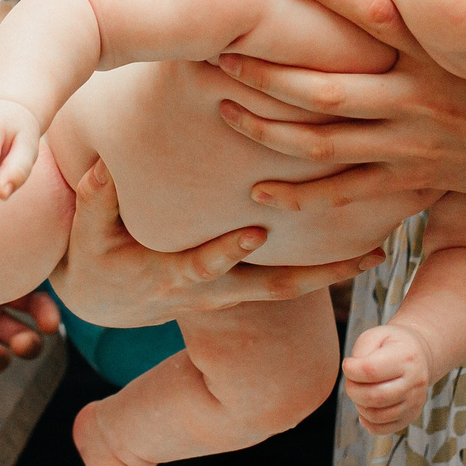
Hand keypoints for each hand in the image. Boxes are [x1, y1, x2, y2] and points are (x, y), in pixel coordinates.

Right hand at [46, 157, 384, 327]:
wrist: (110, 300)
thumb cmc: (97, 255)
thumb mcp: (86, 234)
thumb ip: (96, 199)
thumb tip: (101, 165)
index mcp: (171, 278)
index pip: (204, 267)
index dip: (226, 252)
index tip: (253, 233)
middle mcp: (212, 291)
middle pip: (269, 288)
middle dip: (315, 274)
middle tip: (358, 259)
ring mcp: (231, 292)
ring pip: (288, 289)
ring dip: (334, 273)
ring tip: (380, 254)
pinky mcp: (243, 286)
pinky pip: (290, 281)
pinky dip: (325, 268)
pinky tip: (365, 247)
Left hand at [211, 0, 465, 211]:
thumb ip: (454, 5)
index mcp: (439, 54)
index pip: (375, 15)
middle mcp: (421, 99)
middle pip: (327, 88)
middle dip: (266, 73)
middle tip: (218, 54)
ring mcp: (415, 144)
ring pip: (325, 142)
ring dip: (268, 128)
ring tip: (222, 108)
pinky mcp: (416, 181)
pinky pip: (347, 192)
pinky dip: (301, 194)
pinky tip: (260, 191)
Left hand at [341, 323, 435, 432]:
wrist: (419, 354)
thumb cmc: (391, 344)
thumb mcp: (375, 336)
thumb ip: (361, 351)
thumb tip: (352, 374)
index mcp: (406, 357)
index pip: (370, 371)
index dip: (350, 370)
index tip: (348, 364)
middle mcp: (415, 382)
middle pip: (374, 397)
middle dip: (352, 390)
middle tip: (351, 381)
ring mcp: (415, 402)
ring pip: (377, 415)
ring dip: (359, 405)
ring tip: (360, 392)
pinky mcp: (411, 416)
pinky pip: (382, 429)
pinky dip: (367, 421)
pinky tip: (366, 407)